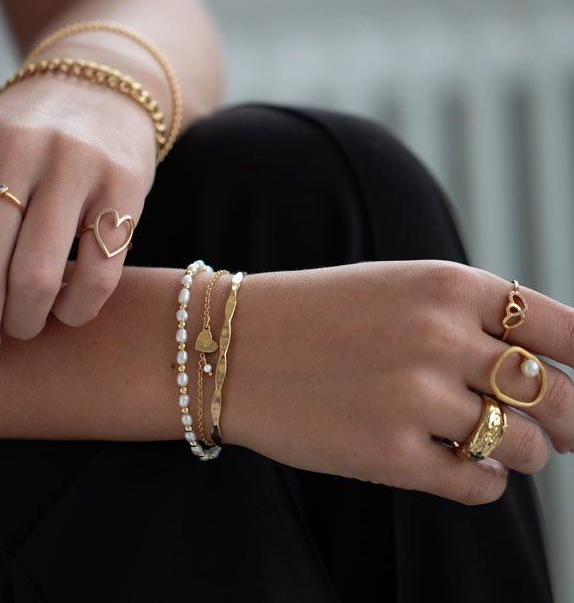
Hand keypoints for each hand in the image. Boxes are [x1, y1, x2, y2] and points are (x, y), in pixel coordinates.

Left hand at [0, 75, 156, 390]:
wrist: (95, 92)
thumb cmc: (13, 157)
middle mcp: (9, 150)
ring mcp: (71, 163)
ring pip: (35, 279)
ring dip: (23, 325)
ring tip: (22, 325)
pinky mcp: (123, 182)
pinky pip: (99, 272)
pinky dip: (77, 309)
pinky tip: (66, 308)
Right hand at [230, 261, 573, 503]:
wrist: (231, 345)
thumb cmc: (319, 314)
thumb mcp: (398, 287)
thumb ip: (472, 317)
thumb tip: (547, 371)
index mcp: (447, 285)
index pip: (567, 331)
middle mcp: (439, 336)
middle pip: (559, 398)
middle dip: (566, 420)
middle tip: (555, 428)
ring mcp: (415, 397)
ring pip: (526, 448)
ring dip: (516, 451)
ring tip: (479, 439)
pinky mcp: (389, 454)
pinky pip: (479, 486)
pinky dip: (480, 480)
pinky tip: (451, 461)